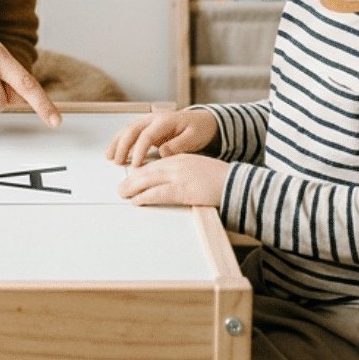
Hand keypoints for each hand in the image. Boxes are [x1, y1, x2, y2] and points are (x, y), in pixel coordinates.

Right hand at [107, 109, 217, 166]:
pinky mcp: (148, 127)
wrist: (203, 121)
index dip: (139, 150)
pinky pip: (130, 132)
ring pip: (128, 129)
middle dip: (123, 146)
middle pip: (132, 129)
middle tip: (118, 162)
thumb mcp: (194, 137)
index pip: (147, 135)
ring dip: (117, 142)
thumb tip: (162, 153)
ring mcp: (149, 121)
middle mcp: (154, 118)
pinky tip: (115, 151)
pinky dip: (121, 141)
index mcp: (166, 121)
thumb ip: (178, 145)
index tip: (135, 166)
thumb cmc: (199, 129)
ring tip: (110, 157)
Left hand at [117, 153, 231, 206]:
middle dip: (132, 179)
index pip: (155, 164)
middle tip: (121, 187)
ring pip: (148, 180)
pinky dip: (144, 197)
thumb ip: (185, 174)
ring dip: (132, 188)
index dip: (141, 172)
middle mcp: (178, 164)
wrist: (237, 184)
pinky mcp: (182, 189)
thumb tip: (173, 185)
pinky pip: (157, 193)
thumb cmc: (222, 180)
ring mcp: (179, 176)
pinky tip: (136, 201)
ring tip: (122, 194)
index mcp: (182, 158)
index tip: (132, 178)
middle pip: (147, 170)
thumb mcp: (200, 171)